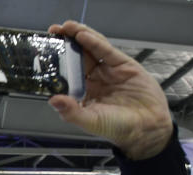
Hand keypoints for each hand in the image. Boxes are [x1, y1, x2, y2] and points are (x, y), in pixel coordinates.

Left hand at [47, 21, 172, 160]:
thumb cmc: (119, 128)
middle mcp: (94, 80)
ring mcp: (108, 71)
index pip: (66, 74)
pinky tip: (83, 35)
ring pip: (90, 49)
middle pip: (76, 57)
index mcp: (83, 93)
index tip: (44, 53)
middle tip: (53, 32)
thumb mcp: (91, 121)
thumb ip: (71, 111)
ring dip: (78, 36)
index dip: (56, 62)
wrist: (147, 127)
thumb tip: (53, 101)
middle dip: (65, 44)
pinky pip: (105, 50)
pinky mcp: (122, 64)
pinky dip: (94, 42)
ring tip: (66, 28)